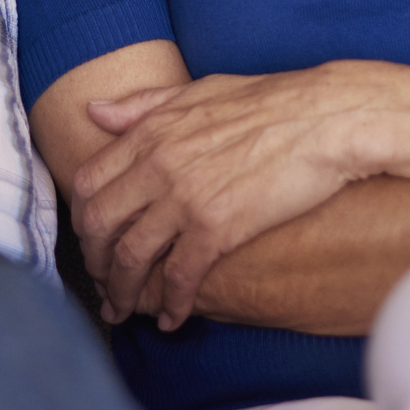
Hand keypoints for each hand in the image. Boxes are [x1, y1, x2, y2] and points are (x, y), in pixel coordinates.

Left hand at [73, 64, 380, 329]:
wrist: (327, 118)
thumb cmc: (272, 101)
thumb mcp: (200, 91)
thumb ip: (144, 105)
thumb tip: (94, 110)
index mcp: (153, 131)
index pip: (88, 180)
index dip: (82, 217)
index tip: (91, 237)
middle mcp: (159, 164)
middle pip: (99, 223)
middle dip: (93, 261)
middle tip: (101, 281)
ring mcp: (186, 197)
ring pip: (130, 256)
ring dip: (121, 290)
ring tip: (124, 309)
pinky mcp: (218, 227)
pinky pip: (179, 275)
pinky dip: (171, 303)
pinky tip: (174, 318)